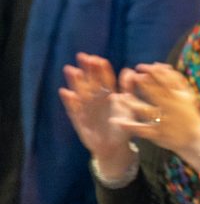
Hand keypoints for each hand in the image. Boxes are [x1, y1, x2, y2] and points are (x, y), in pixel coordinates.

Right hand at [60, 54, 133, 173]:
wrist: (114, 147)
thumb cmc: (123, 125)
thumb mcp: (129, 106)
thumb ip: (129, 89)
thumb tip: (129, 70)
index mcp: (109, 95)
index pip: (105, 79)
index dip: (101, 69)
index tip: (98, 59)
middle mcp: (97, 99)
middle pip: (91, 82)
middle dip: (87, 69)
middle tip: (82, 56)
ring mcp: (87, 108)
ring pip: (80, 92)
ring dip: (75, 82)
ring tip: (71, 69)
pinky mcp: (79, 119)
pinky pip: (74, 109)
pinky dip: (70, 102)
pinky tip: (65, 92)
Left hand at [111, 63, 199, 174]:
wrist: (197, 139)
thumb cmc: (190, 114)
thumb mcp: (187, 95)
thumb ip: (175, 79)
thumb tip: (161, 65)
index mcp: (179, 98)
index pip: (165, 82)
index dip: (153, 73)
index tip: (140, 67)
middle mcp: (171, 109)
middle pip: (156, 94)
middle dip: (144, 85)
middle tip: (131, 77)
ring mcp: (164, 122)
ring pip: (146, 111)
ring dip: (133, 104)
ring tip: (121, 97)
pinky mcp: (158, 135)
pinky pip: (142, 130)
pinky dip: (129, 126)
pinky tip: (117, 122)